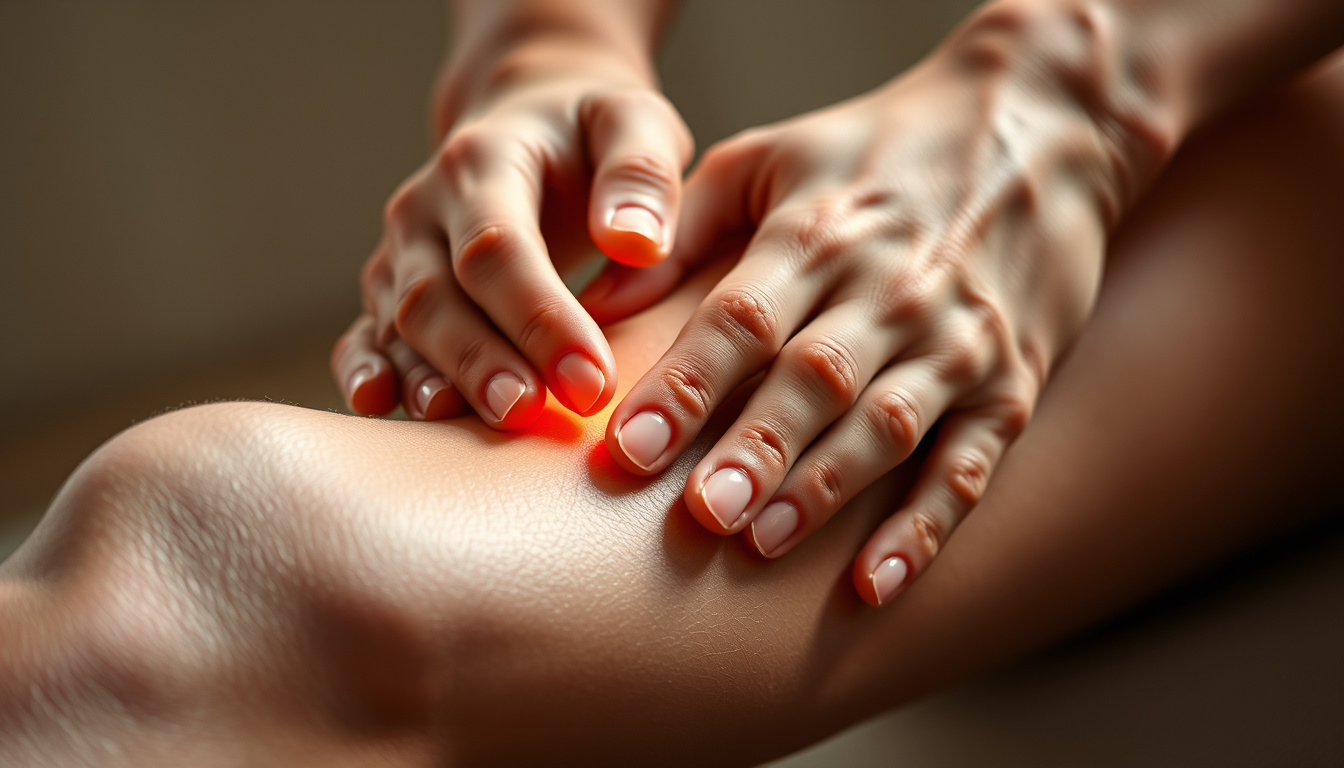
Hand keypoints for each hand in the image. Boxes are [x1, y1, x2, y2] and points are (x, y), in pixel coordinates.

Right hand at [332, 38, 691, 423]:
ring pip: (399, 324)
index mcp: (484, 161)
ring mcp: (402, 252)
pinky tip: (379, 406)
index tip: (593, 380)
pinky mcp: (392, 291)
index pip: (500, 248)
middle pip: (436, 294)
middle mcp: (426, 208)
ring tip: (467, 426)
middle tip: (530, 414)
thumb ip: (642, 172)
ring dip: (431, 379)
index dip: (540, 318)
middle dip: (480, 360)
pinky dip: (366, 373)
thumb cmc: (595, 134)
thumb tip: (636, 242)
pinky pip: (365, 334)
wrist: (534, 125)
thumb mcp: (635, 123)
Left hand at [590, 38, 1128, 605]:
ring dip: (826, 487)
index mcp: (819, 232)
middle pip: (814, 378)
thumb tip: (592, 301)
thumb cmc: (877, 149)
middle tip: (701, 513)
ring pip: (886, 425)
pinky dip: (927, 527)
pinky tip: (876, 581)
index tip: (629, 445)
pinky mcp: (1011, 383)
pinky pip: (971, 464)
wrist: (1040, 128)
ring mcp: (957, 340)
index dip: (687, 382)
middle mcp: (891, 288)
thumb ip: (684, 225)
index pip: (744, 315)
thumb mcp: (771, 156)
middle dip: (755, 448)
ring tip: (763, 542)